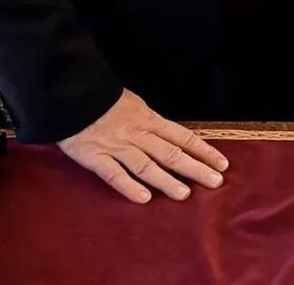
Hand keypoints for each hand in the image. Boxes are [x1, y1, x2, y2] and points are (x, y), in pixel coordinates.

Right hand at [56, 89, 228, 204]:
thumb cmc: (103, 99)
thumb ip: (150, 122)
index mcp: (148, 119)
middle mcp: (137, 134)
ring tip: (184, 194)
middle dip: (195, 168)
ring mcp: (117, 147)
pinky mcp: (95, 157)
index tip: (222, 163)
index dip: (203, 150)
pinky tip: (144, 199)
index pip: (182, 136)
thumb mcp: (133, 104)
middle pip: (171, 152)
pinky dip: (130, 187)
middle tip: (215, 182)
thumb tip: (169, 136)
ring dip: (166, 181)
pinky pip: (115, 174)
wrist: (71, 95)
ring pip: (146, 165)